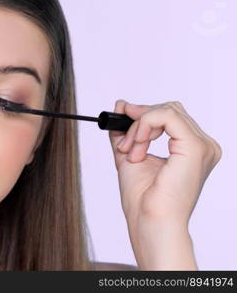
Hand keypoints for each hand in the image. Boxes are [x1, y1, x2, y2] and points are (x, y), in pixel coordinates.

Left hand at [108, 100, 221, 268]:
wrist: (149, 221)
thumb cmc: (143, 198)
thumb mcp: (130, 154)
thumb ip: (127, 130)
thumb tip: (121, 104)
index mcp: (191, 149)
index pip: (170, 116)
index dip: (143, 116)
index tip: (121, 122)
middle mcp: (203, 146)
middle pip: (169, 109)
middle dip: (139, 122)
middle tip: (126, 144)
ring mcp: (202, 146)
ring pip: (166, 111)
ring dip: (139, 128)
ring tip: (131, 152)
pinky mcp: (195, 147)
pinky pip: (166, 116)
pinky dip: (144, 125)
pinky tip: (137, 147)